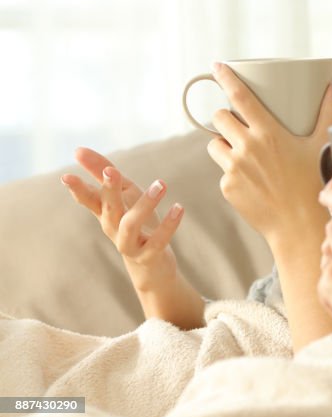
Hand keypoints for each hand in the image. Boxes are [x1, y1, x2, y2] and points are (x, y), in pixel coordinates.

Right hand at [62, 147, 183, 291]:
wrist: (151, 266)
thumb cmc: (136, 222)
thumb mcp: (124, 194)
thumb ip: (103, 171)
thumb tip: (78, 150)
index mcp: (106, 212)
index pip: (88, 199)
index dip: (77, 189)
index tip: (66, 176)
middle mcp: (113, 228)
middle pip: (108, 209)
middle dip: (108, 190)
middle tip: (111, 171)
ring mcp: (129, 243)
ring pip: (131, 224)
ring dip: (145, 203)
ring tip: (161, 184)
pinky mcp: (148, 255)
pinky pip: (158, 240)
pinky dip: (169, 225)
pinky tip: (179, 207)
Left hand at [205, 62, 331, 249]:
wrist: (299, 224)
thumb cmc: (314, 183)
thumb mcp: (321, 145)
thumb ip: (328, 113)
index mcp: (269, 132)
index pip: (239, 96)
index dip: (225, 78)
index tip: (216, 66)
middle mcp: (247, 147)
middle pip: (219, 117)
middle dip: (225, 116)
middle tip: (239, 123)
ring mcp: (233, 168)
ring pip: (213, 143)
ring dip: (223, 142)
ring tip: (242, 151)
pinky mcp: (226, 187)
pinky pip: (221, 170)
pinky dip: (231, 170)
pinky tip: (250, 178)